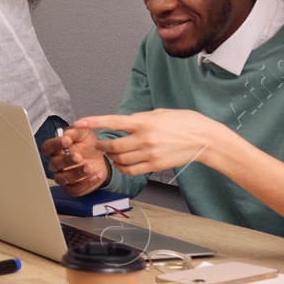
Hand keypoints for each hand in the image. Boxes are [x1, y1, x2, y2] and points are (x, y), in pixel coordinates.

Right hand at [41, 127, 109, 195]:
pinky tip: (97, 174)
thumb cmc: (88, 146)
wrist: (101, 160)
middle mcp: (56, 165)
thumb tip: (67, 133)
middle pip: (54, 164)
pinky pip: (76, 189)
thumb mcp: (85, 134)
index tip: (67, 140)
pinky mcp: (72, 189)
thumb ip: (75, 132)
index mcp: (56, 150)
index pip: (47, 147)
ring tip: (90, 167)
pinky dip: (87, 183)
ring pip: (63, 178)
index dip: (55, 144)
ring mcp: (63, 178)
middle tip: (78, 156)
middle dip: (66, 160)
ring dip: (77, 173)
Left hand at [77, 109, 222, 176]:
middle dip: (102, 145)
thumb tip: (126, 122)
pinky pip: (131, 170)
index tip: (79, 122)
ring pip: (120, 159)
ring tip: (111, 154)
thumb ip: (141, 118)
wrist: (204, 139)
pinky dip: (122, 168)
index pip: (113, 121)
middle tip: (100, 144)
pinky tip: (122, 164)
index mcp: (144, 122)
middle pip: (113, 145)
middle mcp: (144, 138)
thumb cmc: (184, 122)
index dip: (94, 122)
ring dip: (112, 157)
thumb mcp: (160, 113)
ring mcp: (149, 153)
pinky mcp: (155, 165)